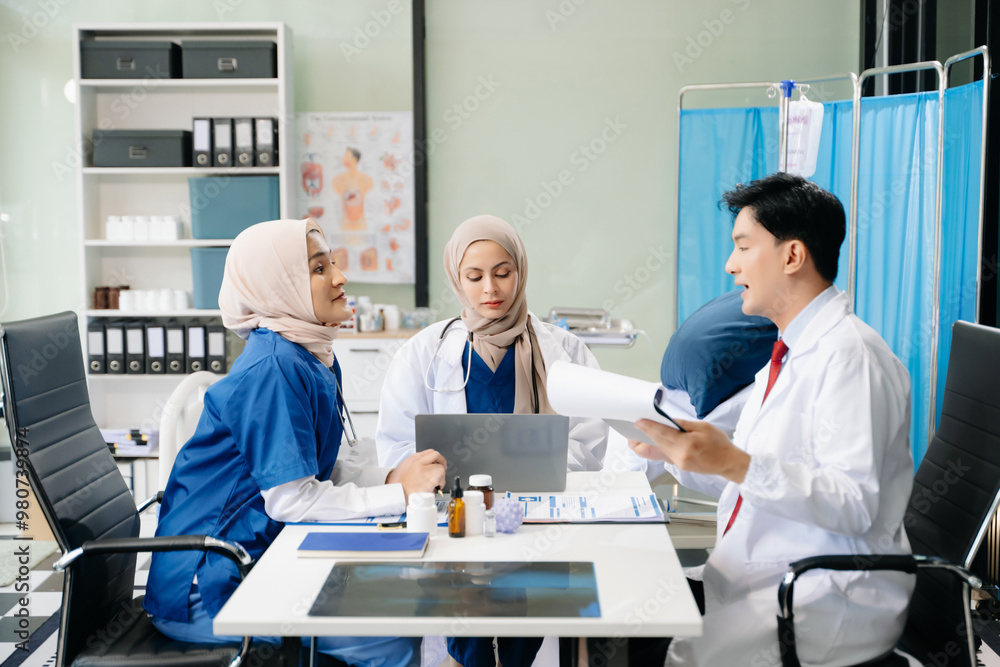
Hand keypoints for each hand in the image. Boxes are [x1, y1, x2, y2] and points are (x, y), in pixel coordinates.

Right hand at [386, 449, 446, 501]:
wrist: (396, 495)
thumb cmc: (399, 484)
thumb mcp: (405, 466)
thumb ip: (417, 463)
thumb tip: (427, 464)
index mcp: (413, 459)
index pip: (431, 452)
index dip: (439, 458)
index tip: (440, 463)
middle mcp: (419, 464)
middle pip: (438, 459)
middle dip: (440, 467)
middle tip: (439, 475)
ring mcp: (423, 472)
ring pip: (441, 469)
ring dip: (441, 477)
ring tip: (435, 483)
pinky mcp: (428, 482)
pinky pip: (440, 480)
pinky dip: (440, 484)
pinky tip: (434, 488)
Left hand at [633, 418, 749, 482]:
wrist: (728, 462)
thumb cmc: (719, 444)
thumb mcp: (703, 427)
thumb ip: (682, 424)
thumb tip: (665, 421)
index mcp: (687, 445)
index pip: (662, 435)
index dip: (648, 427)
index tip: (638, 422)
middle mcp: (679, 456)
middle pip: (654, 445)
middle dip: (642, 435)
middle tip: (636, 426)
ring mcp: (678, 463)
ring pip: (655, 452)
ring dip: (647, 442)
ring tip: (643, 431)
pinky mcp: (678, 466)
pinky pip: (662, 455)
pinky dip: (657, 447)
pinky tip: (655, 439)